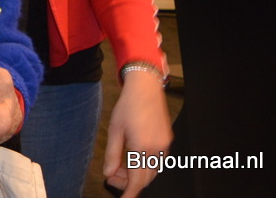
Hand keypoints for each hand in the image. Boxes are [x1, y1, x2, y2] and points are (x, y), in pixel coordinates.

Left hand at [102, 70, 171, 196]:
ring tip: (120, 166)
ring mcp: (164, 145)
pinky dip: (146, 165)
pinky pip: (158, 161)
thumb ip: (112, 154)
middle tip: (113, 175)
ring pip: (153, 171)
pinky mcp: (167, 140)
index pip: (136, 180)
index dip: (129, 192)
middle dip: (129, 182)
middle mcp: (156, 149)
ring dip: (138, 174)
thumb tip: (108, 173)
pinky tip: (133, 158)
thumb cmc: (128, 106)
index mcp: (141, 147)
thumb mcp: (114, 129)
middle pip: (145, 178)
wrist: (145, 89)